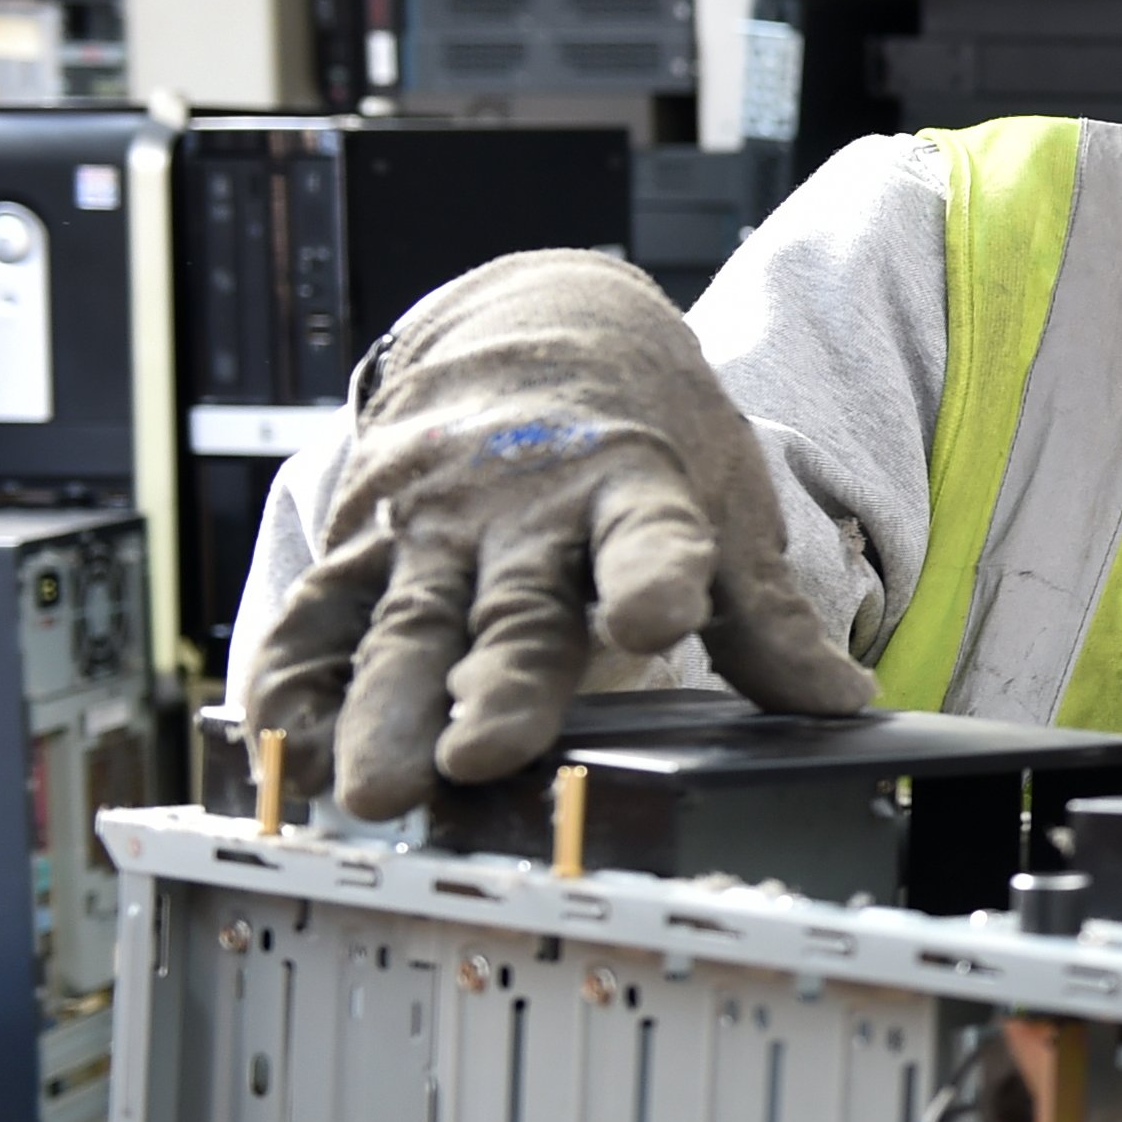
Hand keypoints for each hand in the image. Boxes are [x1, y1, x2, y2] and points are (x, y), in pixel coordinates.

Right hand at [245, 250, 873, 819]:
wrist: (543, 331)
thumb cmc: (649, 438)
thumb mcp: (723, 503)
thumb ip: (768, 618)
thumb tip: (844, 706)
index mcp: (631, 484)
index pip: (651, 530)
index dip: (657, 572)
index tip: (655, 618)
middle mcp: (526, 508)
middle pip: (515, 603)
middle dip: (498, 681)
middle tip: (481, 756)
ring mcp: (437, 526)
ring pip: (408, 620)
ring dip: (385, 707)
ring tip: (373, 790)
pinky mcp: (368, 540)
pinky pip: (322, 608)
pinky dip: (294, 672)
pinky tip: (278, 741)